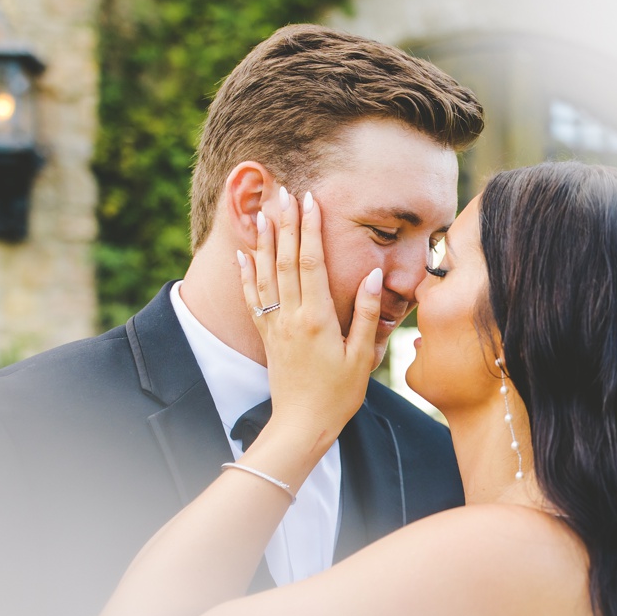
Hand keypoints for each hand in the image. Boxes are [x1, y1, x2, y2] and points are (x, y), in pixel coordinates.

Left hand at [237, 185, 382, 448]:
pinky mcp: (267, 335)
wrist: (302, 424)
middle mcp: (291, 316)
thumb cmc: (339, 394)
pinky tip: (244, 253)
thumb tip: (372, 274)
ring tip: (265, 210)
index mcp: (317, 318)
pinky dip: (247, 273)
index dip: (311, 229)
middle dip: (287, 223)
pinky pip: (253, 297)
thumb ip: (365, 314)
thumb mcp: (362, 356)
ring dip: (266, 239)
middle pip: (286, 260)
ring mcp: (275, 325)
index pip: (312, 263)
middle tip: (285, 191)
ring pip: (267, 273)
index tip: (311, 200)